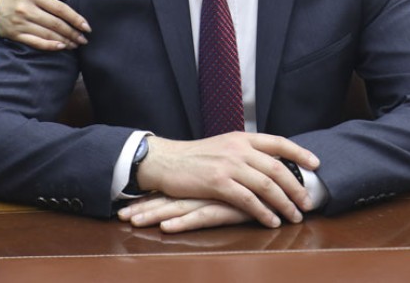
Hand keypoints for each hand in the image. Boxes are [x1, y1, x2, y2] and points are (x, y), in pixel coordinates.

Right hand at [0, 0, 89, 49]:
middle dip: (73, 32)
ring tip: (76, 43)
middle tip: (84, 39)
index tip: (86, 26)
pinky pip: (36, 42)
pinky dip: (50, 46)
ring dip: (65, 41)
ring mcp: (21, 23)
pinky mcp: (16, 35)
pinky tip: (61, 47)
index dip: (75, 18)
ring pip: (48, 34)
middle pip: (56, 23)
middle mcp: (26, 9)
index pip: (59, 8)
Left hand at [118, 195, 250, 232]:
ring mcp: (216, 197)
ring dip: (155, 214)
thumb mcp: (236, 187)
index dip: (149, 199)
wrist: (288, 180)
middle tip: (121, 216)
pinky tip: (167, 228)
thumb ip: (217, 190)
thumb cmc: (261, 185)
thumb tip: (197, 198)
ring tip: (134, 222)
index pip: (172, 191)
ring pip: (180, 207)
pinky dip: (183, 223)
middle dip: (146, 207)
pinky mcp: (228, 206)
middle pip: (170, 199)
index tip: (125, 207)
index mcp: (206, 184)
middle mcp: (207, 188)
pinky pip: (202, 217)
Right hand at [137, 133, 318, 228]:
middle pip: (277, 168)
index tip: (316, 164)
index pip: (279, 142)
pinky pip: (248, 200)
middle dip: (296, 187)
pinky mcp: (218, 183)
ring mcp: (229, 165)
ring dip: (285, 203)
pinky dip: (263, 212)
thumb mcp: (223, 146)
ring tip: (295, 216)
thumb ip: (245, 152)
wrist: (166, 160)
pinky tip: (272, 221)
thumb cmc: (195, 157)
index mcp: (242, 137)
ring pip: (267, 185)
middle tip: (308, 202)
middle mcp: (239, 148)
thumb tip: (269, 164)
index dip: (300, 153)